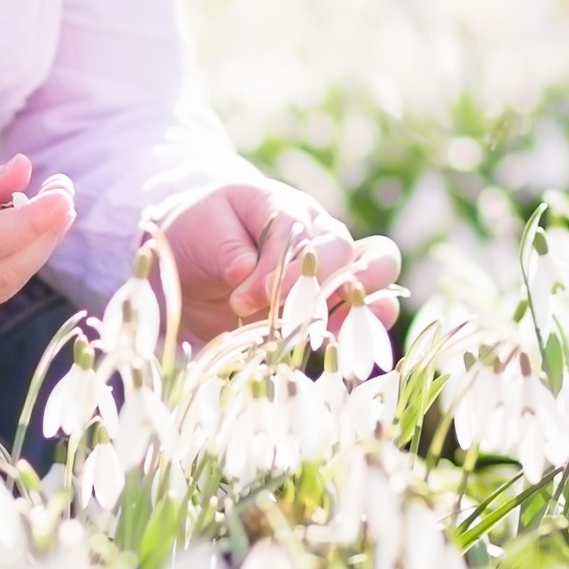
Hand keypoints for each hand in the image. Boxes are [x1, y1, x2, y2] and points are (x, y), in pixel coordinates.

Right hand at [0, 155, 74, 327]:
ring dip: (37, 248)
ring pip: (4, 286)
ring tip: (55, 206)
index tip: (62, 192)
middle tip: (64, 191)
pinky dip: (17, 262)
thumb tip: (26, 172)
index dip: (30, 221)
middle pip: (3, 271)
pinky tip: (28, 231)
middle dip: (43, 234)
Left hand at [146, 178, 399, 344]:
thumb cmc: (202, 232)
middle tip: (310, 307)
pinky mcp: (323, 321)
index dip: (284, 272)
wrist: (190, 261)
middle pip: (372, 256)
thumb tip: (246, 272)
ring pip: (379, 291)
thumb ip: (228, 247)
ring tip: (339, 332)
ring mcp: (332, 284)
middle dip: (347, 282)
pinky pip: (356, 330)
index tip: (242, 299)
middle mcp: (326, 246)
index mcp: (298, 213)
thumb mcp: (207, 226)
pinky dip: (350, 343)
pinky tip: (331, 356)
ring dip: (366, 314)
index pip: (311, 238)